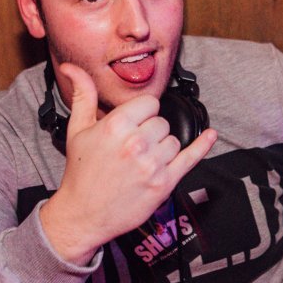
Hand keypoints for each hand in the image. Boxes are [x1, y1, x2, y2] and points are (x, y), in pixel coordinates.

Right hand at [39, 63, 216, 263]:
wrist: (82, 214)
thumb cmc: (80, 173)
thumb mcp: (77, 129)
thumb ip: (83, 95)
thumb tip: (72, 67)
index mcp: (117, 125)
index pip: (150, 103)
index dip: (142, 113)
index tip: (134, 124)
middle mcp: (137, 143)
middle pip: (162, 122)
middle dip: (150, 132)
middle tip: (132, 148)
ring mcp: (152, 164)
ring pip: (173, 140)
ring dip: (162, 148)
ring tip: (141, 161)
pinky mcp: (164, 183)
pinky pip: (191, 158)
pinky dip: (203, 146)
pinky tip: (210, 136)